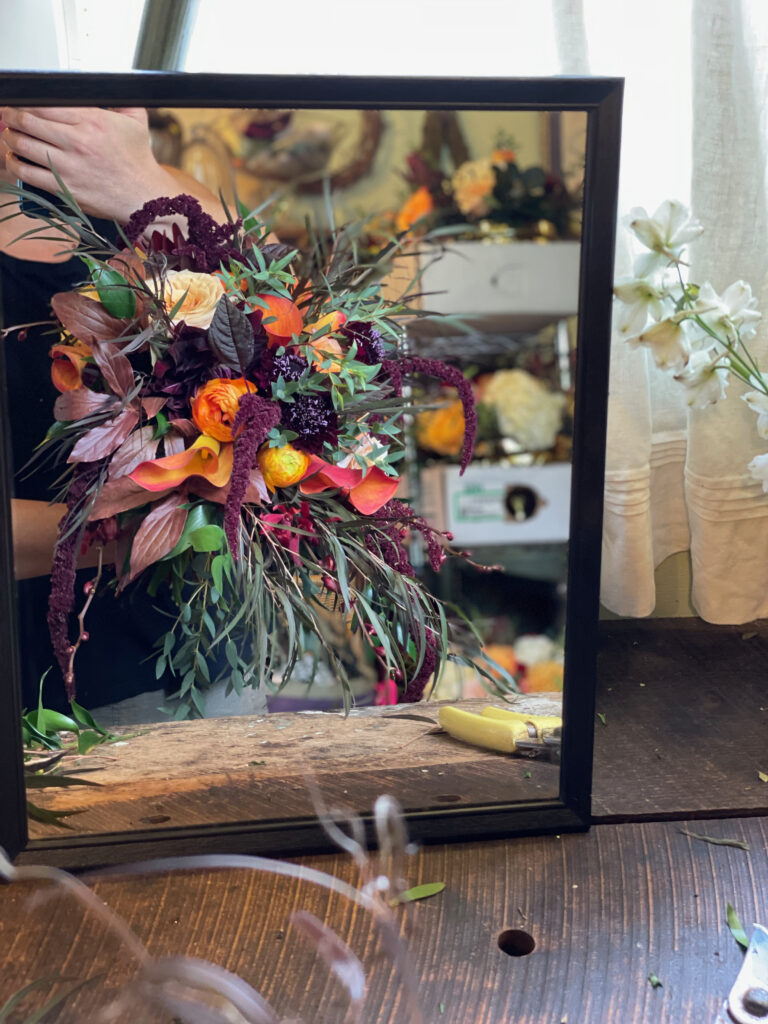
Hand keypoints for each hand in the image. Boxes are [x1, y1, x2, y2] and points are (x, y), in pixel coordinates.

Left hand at [0, 106, 177, 222]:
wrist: (145, 199)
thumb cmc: (139, 163)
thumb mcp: (136, 122)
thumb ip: (120, 100)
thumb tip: (108, 86)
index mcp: (92, 120)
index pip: (44, 103)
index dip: (25, 101)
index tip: (19, 102)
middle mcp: (78, 141)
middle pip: (28, 120)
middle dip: (11, 116)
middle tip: (7, 115)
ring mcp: (69, 166)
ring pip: (23, 144)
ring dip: (10, 137)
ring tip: (9, 135)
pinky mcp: (64, 188)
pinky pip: (28, 172)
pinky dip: (15, 163)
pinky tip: (15, 159)